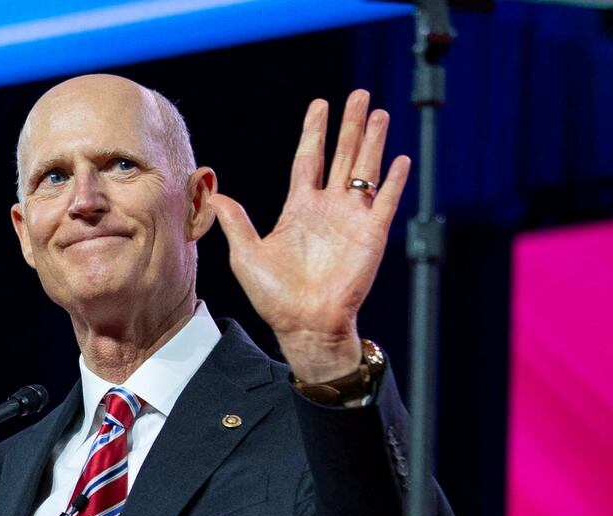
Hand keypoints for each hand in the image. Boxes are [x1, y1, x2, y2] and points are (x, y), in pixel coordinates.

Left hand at [208, 89, 409, 382]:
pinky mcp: (371, 235)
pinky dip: (393, 180)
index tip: (320, 104)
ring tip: (379, 112)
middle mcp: (328, 208)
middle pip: (341, 156)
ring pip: (365, 170)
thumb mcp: (246, 254)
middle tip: (359, 95)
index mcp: (299, 209)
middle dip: (350, 125)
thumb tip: (212, 193)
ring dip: (372, 141)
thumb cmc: (274, 296)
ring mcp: (352, 219)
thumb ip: (235, 221)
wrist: (305, 324)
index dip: (314, 131)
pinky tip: (399, 158)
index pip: (308, 159)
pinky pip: (384, 201)